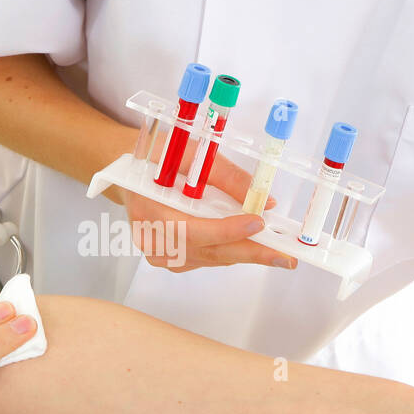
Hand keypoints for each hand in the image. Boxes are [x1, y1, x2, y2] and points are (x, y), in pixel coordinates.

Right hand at [122, 137, 297, 271]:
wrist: (129, 172)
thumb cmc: (159, 158)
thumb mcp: (192, 154)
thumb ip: (227, 176)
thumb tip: (265, 201)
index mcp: (150, 209)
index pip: (192, 229)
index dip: (227, 230)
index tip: (258, 224)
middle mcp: (152, 239)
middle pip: (207, 251)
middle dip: (249, 252)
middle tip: (284, 256)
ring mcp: (159, 253)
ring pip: (210, 258)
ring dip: (244, 254)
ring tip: (277, 253)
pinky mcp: (169, 258)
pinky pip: (205, 258)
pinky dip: (230, 252)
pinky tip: (251, 247)